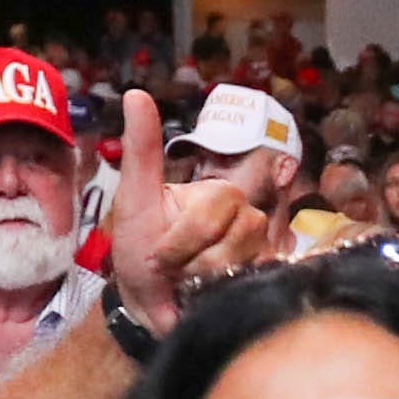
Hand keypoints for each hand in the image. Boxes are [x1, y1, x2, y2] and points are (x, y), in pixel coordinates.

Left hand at [97, 88, 270, 329]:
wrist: (145, 306)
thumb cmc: (139, 250)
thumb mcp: (134, 198)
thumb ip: (142, 148)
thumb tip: (135, 92)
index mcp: (219, 194)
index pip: (218, 206)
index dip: (184, 238)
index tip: (157, 254)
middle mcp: (247, 216)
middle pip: (241, 231)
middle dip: (195, 260)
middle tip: (173, 270)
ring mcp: (260, 250)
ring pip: (247, 259)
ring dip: (207, 280)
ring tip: (189, 284)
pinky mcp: (263, 280)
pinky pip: (258, 281)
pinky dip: (226, 295)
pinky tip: (209, 296)